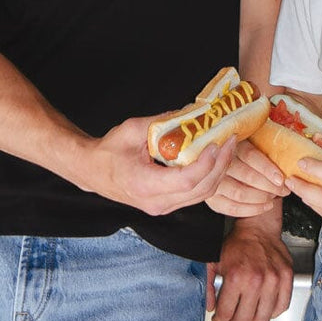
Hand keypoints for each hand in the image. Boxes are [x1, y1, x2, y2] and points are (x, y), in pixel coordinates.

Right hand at [79, 116, 236, 214]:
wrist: (91, 171)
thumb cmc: (108, 150)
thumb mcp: (133, 129)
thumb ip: (163, 121)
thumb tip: (192, 112)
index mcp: (146, 184)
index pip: (187, 180)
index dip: (207, 163)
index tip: (217, 143)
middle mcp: (156, 202)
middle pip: (201, 189)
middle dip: (221, 165)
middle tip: (230, 141)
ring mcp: (162, 207)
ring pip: (201, 195)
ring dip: (218, 172)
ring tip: (226, 148)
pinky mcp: (166, 205)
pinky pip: (195, 195)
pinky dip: (208, 178)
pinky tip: (214, 160)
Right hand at [206, 138, 285, 217]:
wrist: (220, 159)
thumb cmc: (241, 149)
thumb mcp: (251, 140)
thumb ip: (264, 144)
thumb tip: (288, 158)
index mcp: (230, 142)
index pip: (250, 156)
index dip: (267, 168)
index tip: (281, 178)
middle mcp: (218, 162)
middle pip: (247, 176)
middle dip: (270, 186)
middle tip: (284, 189)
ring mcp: (213, 181)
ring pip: (239, 193)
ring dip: (262, 197)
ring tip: (275, 196)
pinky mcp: (211, 197)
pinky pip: (231, 208)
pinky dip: (251, 209)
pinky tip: (265, 206)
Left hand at [206, 210, 292, 320]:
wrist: (258, 229)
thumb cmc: (237, 244)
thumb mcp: (214, 263)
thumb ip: (208, 286)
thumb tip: (210, 307)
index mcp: (236, 277)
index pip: (226, 313)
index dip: (219, 319)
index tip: (219, 318)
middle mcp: (257, 280)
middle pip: (244, 320)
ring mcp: (274, 280)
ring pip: (263, 318)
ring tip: (246, 319)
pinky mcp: (287, 278)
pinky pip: (281, 307)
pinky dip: (271, 313)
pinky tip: (263, 309)